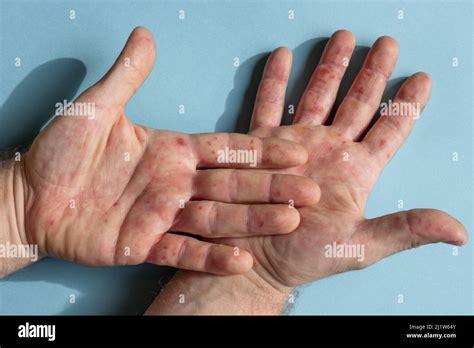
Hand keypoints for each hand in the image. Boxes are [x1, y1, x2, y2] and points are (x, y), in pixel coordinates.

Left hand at [10, 27, 318, 275]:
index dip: (261, 151)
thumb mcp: (97, 108)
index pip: (226, 150)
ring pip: (217, 219)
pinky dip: (211, 257)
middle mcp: (175, 184)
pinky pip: (184, 252)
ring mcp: (163, 216)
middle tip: (311, 190)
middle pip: (233, 186)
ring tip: (288, 222)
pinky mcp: (145, 244)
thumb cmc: (62, 152)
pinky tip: (242, 259)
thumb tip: (145, 34)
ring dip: (253, 222)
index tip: (296, 149)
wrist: (32, 196)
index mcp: (172, 152)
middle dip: (272, 187)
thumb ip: (127, 75)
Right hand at [216, 30, 467, 288]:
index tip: (423, 79)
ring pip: (317, 95)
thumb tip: (458, 230)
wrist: (257, 261)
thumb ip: (405, 230)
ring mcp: (296, 144)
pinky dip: (274, 80)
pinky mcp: (263, 145)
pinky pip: (268, 106)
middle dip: (374, 72)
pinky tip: (282, 56)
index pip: (390, 130)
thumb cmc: (307, 256)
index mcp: (356, 171)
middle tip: (388, 44)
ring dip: (330, 66)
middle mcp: (329, 151)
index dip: (407, 105)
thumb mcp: (359, 246)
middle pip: (358, 102)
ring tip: (343, 38)